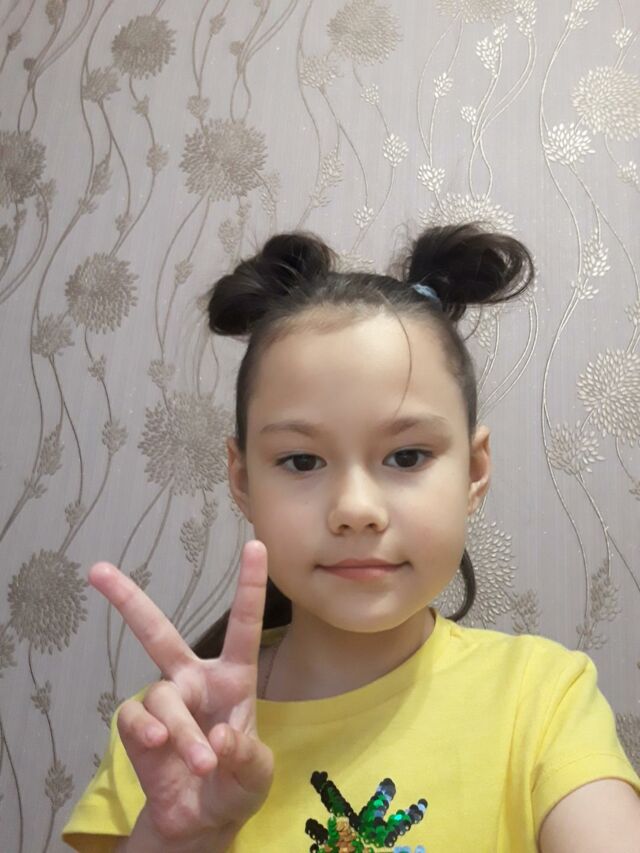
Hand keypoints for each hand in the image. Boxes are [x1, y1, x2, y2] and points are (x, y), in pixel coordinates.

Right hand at [89, 540, 273, 844]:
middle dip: (128, 601)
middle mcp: (193, 679)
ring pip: (162, 696)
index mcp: (233, 677)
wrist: (201, 821)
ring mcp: (162, 701)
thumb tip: (217, 736)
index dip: (249, 585)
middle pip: (157, 632)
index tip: (256, 545)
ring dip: (181, 731)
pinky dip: (146, 733)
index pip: (242, 624)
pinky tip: (157, 746)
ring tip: (201, 762)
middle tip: (98, 571)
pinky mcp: (136, 728)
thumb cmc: (235, 784)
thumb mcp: (256, 774)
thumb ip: (245, 756)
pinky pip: (133, 716)